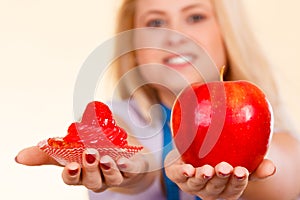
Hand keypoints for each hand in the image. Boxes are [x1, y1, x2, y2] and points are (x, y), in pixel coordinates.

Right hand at [16, 147, 151, 192]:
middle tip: (89, 153)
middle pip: (91, 181)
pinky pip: (130, 171)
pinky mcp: (131, 169)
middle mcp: (97, 178)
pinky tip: (124, 160)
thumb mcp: (70, 149)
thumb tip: (19, 157)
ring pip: (110, 179)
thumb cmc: (93, 152)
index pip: (72, 179)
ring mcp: (115, 175)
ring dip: (107, 169)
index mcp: (81, 173)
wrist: (122, 153)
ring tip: (105, 157)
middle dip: (89, 168)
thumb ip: (49, 152)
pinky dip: (126, 166)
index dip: (71, 174)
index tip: (70, 165)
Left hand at [164, 150, 275, 199]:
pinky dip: (181, 173)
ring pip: (196, 185)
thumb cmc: (220, 158)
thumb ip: (255, 166)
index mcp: (224, 189)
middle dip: (220, 179)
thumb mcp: (239, 161)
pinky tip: (186, 169)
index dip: (238, 182)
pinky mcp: (176, 174)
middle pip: (214, 188)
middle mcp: (207, 189)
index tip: (242, 171)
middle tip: (225, 168)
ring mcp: (191, 183)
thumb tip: (272, 167)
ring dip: (202, 178)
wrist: (192, 151)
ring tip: (207, 170)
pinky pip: (177, 176)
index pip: (233, 189)